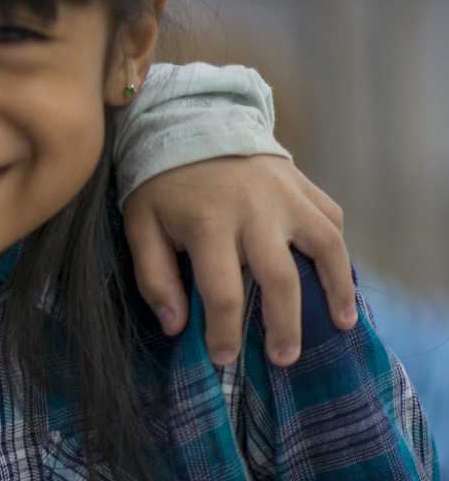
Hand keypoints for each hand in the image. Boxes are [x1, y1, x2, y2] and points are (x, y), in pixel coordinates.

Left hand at [122, 154, 354, 367]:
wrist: (192, 122)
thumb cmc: (163, 183)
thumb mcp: (140, 225)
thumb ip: (154, 276)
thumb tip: (175, 326)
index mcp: (208, 223)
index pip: (223, 291)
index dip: (224, 331)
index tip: (223, 358)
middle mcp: (255, 211)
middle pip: (280, 279)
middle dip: (283, 326)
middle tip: (283, 359)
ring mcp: (287, 196)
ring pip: (325, 248)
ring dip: (336, 290)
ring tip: (340, 324)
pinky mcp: (305, 186)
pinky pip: (332, 221)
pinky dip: (339, 253)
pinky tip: (337, 280)